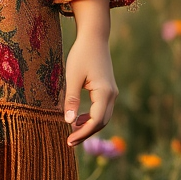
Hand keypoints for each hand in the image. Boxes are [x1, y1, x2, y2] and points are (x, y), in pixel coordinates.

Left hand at [62, 30, 117, 146]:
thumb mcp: (72, 77)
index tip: (69, 141)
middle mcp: (112, 94)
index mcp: (104, 93)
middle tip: (69, 142)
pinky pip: (102, 109)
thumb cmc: (82, 54)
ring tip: (73, 132)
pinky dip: (92, 117)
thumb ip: (71, 100)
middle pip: (102, 122)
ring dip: (89, 126)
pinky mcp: (108, 89)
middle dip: (86, 134)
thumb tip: (69, 122)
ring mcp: (112, 92)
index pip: (96, 121)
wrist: (95, 37)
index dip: (83, 134)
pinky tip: (79, 119)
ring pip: (103, 117)